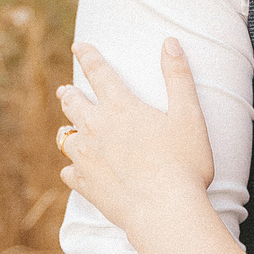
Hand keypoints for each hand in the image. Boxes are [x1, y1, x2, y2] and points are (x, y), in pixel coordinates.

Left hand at [57, 39, 215, 237]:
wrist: (164, 210)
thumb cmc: (183, 164)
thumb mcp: (189, 115)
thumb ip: (178, 77)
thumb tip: (171, 43)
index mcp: (120, 107)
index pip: (99, 72)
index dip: (88, 56)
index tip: (78, 46)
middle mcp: (96, 128)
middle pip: (73, 103)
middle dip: (69, 94)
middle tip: (66, 90)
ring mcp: (86, 158)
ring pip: (65, 137)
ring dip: (66, 130)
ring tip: (66, 129)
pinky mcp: (85, 185)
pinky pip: (68, 172)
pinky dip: (71, 169)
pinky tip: (74, 171)